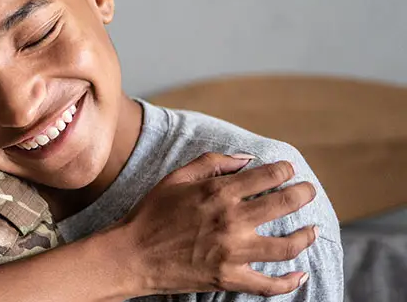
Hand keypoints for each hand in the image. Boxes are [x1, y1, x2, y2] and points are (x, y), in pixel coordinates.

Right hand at [105, 152, 316, 296]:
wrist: (130, 255)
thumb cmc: (150, 214)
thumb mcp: (175, 179)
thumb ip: (211, 163)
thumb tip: (246, 159)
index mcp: (218, 193)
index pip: (267, 176)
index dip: (284, 170)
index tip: (289, 170)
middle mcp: (231, 220)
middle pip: (285, 204)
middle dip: (304, 194)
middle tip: (309, 192)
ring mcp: (233, 251)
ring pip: (287, 246)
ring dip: (306, 236)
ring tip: (312, 231)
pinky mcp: (229, 277)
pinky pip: (269, 284)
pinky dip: (289, 282)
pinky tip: (301, 276)